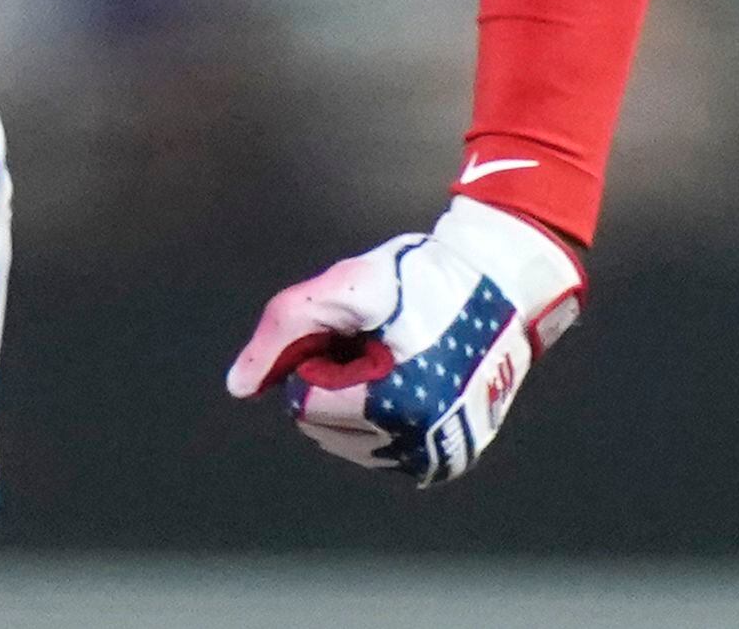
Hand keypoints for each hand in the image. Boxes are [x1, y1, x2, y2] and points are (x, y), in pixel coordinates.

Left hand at [224, 196, 582, 485]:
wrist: (501, 283)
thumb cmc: (419, 278)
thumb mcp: (342, 288)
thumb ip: (281, 332)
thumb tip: (238, 387)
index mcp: (394, 405)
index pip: (305, 404)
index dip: (319, 359)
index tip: (355, 331)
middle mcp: (421, 446)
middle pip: (325, 428)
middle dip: (336, 382)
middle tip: (376, 342)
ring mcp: (440, 458)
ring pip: (350, 444)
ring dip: (357, 401)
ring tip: (396, 358)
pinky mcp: (453, 460)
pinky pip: (385, 451)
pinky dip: (383, 418)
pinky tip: (413, 378)